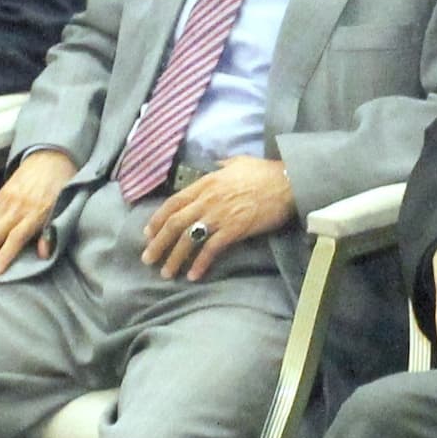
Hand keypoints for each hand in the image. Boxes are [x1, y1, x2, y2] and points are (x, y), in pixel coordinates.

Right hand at [0, 147, 76, 279]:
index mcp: (35, 211)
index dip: (4, 256)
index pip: (15, 238)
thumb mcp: (64, 207)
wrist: (50, 157)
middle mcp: (17, 206)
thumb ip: (52, 231)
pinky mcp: (1, 194)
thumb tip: (43, 255)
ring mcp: (7, 199)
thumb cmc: (61, 185)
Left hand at [139, 158, 294, 280]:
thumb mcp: (237, 162)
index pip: (173, 203)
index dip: (157, 219)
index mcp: (206, 183)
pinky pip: (211, 249)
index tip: (148, 233)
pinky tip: (193, 275)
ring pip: (188, 238)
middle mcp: (208, 200)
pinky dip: (200, 263)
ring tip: (166, 273)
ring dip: (174, 258)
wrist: (287, 182)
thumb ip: (221, 165)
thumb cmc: (265, 172)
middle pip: (175, 223)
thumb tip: (215, 165)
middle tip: (148, 259)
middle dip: (158, 243)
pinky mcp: (234, 229)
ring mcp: (220, 215)